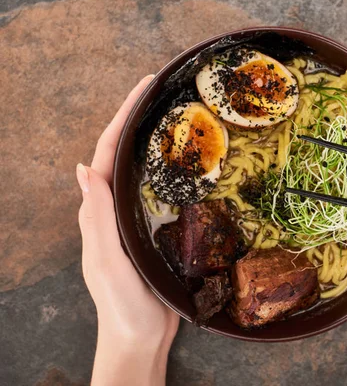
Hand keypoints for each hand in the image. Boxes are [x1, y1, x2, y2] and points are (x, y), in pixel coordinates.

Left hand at [77, 75, 179, 385]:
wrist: (139, 336)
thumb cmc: (121, 304)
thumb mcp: (106, 262)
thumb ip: (95, 219)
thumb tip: (82, 170)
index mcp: (98, 210)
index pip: (106, 154)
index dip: (122, 118)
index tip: (143, 88)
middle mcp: (112, 208)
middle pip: (122, 153)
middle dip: (136, 118)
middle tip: (162, 91)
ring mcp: (132, 217)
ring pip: (140, 169)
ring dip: (151, 139)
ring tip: (175, 115)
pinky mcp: (152, 228)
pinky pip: (158, 190)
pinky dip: (168, 168)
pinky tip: (186, 163)